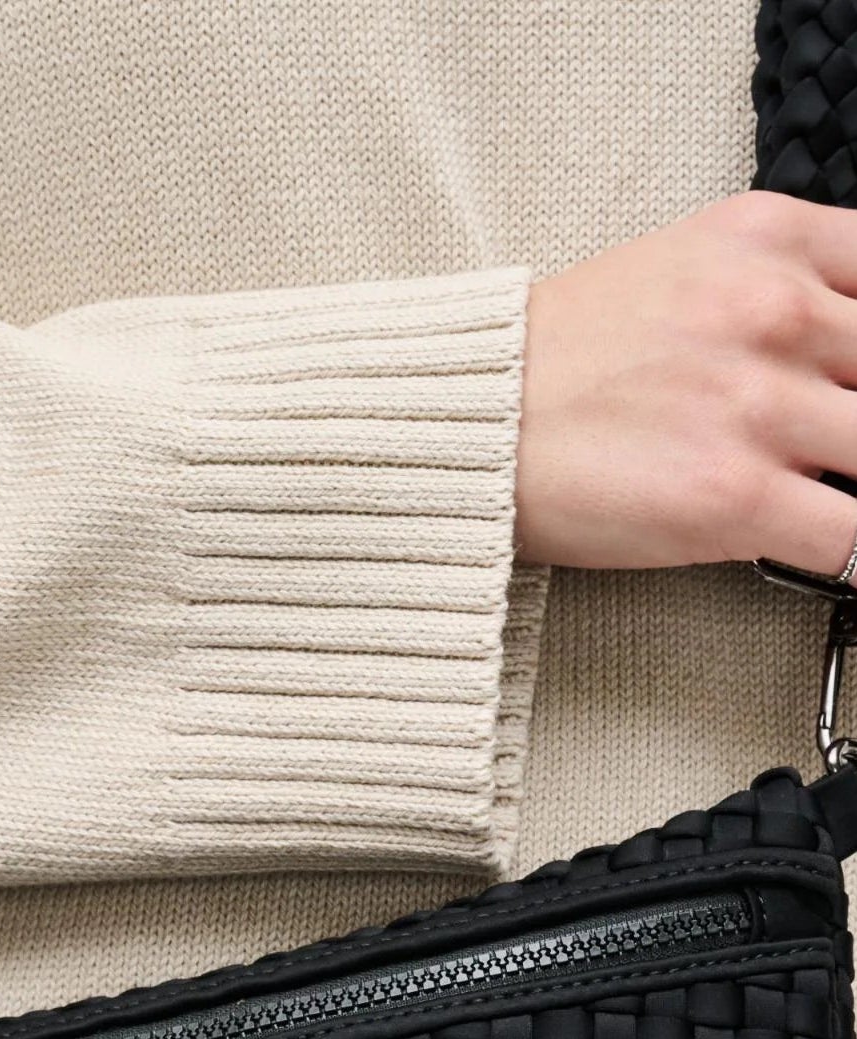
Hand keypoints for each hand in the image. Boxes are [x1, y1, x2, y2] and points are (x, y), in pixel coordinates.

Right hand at [514, 191, 856, 573]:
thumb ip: (780, 284)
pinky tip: (821, 551)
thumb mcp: (685, 267)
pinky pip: (851, 542)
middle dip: (854, 419)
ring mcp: (758, 405)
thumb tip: (844, 344)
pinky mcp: (735, 497)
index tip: (847, 382)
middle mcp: (773, 309)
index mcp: (768, 238)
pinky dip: (847, 556)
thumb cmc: (558, 360)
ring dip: (846, 480)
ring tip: (806, 492)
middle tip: (824, 446)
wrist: (467, 422)